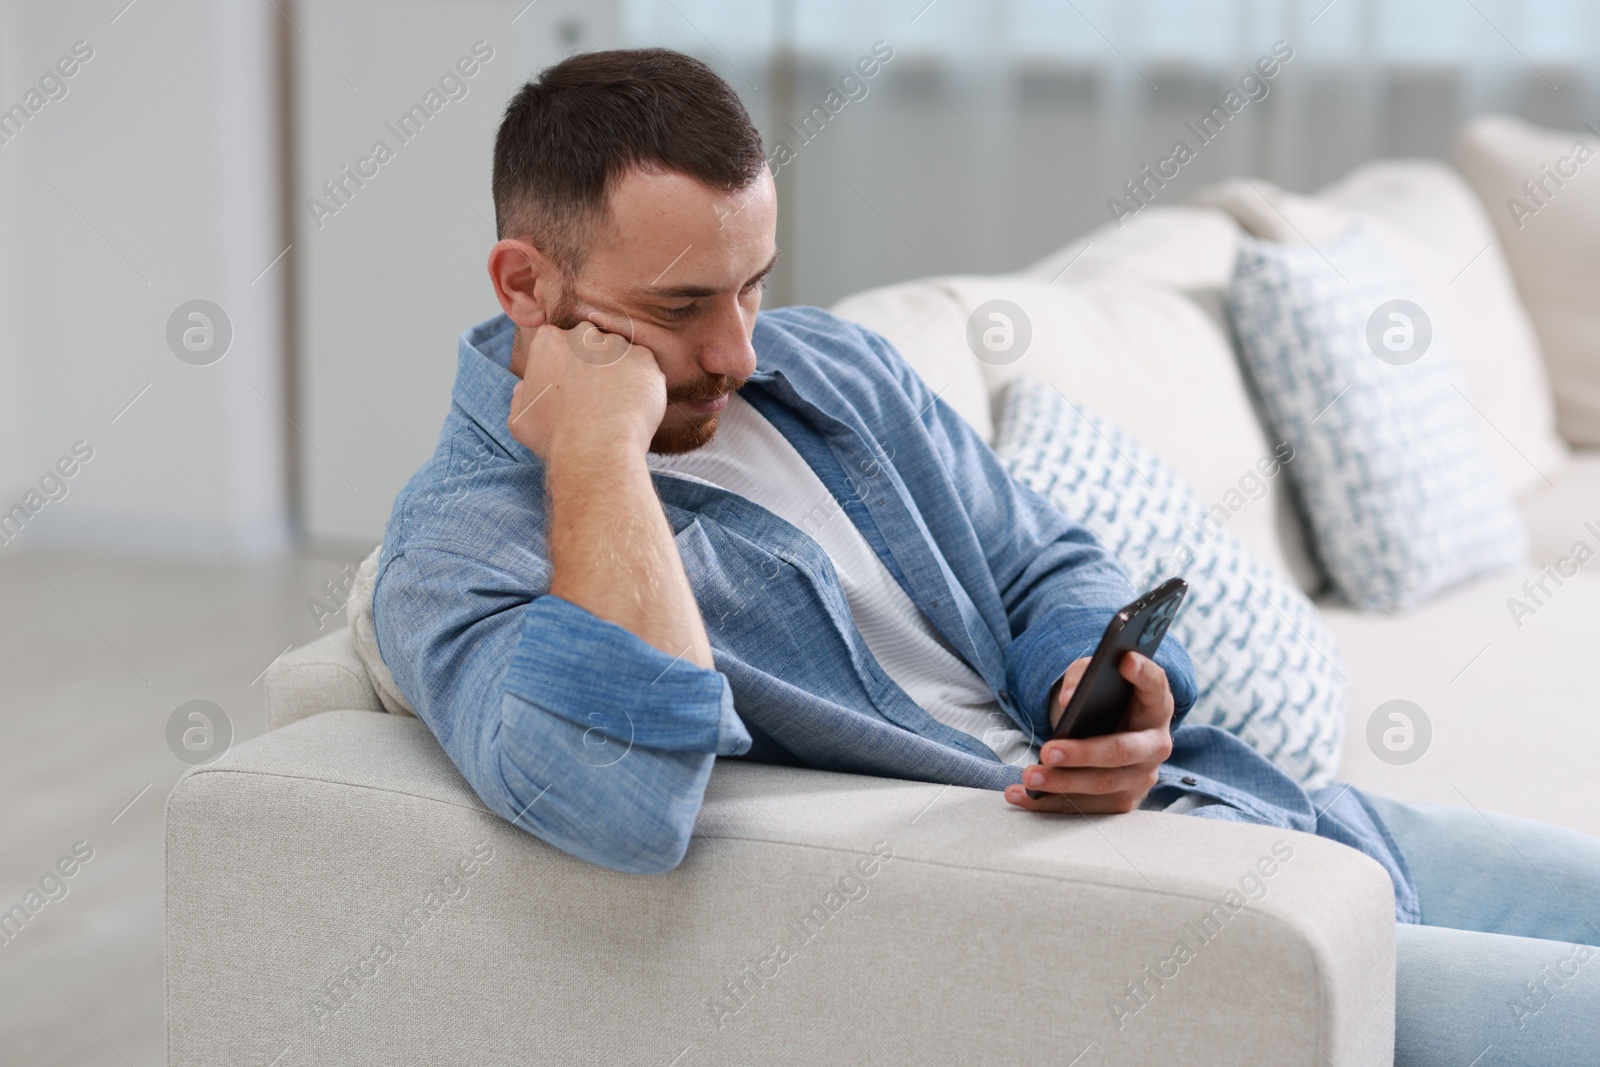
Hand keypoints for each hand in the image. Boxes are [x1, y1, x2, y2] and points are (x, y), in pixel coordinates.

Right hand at [507, 318, 665, 461]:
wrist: (598, 449)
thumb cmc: (555, 437)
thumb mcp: (520, 420)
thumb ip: (519, 396)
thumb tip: (524, 386)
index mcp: (548, 342)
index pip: (556, 344)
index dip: (563, 367)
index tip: (568, 388)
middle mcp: (582, 335)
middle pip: (588, 344)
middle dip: (591, 365)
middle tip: (594, 397)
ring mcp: (616, 345)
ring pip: (618, 355)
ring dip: (617, 374)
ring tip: (615, 406)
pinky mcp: (644, 359)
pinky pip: (643, 369)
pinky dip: (641, 385)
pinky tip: (633, 407)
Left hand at [1004, 651, 1174, 814]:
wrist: (1109, 733)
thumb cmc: (1102, 701)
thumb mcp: (1093, 678)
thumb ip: (1082, 676)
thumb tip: (1068, 700)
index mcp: (1156, 707)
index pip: (1156, 686)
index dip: (1144, 674)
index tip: (1126, 660)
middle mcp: (1156, 745)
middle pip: (1122, 751)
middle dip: (1084, 754)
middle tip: (1048, 750)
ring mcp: (1141, 778)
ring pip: (1102, 785)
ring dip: (1062, 783)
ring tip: (1029, 776)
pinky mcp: (1121, 801)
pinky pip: (1083, 807)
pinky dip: (1047, 803)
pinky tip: (1019, 795)